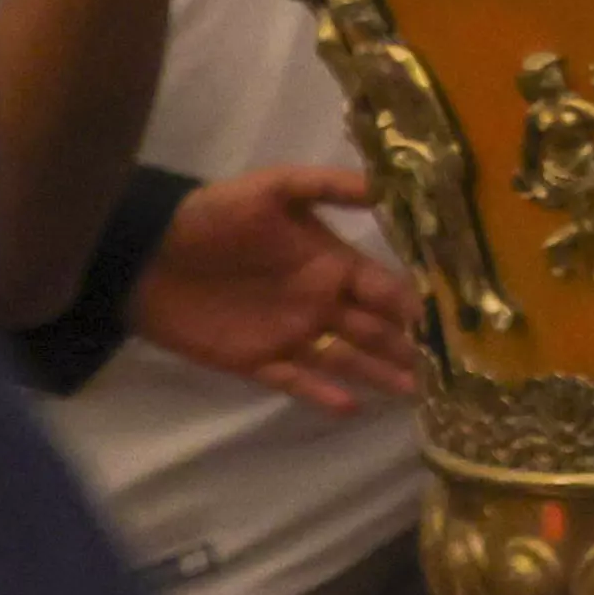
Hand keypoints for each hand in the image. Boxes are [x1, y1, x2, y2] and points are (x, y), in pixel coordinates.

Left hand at [133, 167, 420, 413]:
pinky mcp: (256, 361)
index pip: (383, 287)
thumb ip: (329, 187)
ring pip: (346, 359)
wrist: (144, 254)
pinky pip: (296, 380)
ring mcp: (290, 333)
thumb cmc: (212, 216)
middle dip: (409, 346)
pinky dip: (322, 394)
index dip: (413, 304)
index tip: (448, 322)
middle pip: (374, 329)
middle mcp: (319, 301)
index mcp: (329, 262)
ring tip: (413, 392)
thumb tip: (390, 187)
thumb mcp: (272, 188)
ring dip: (378, 374)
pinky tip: (351, 407)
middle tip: (449, 368)